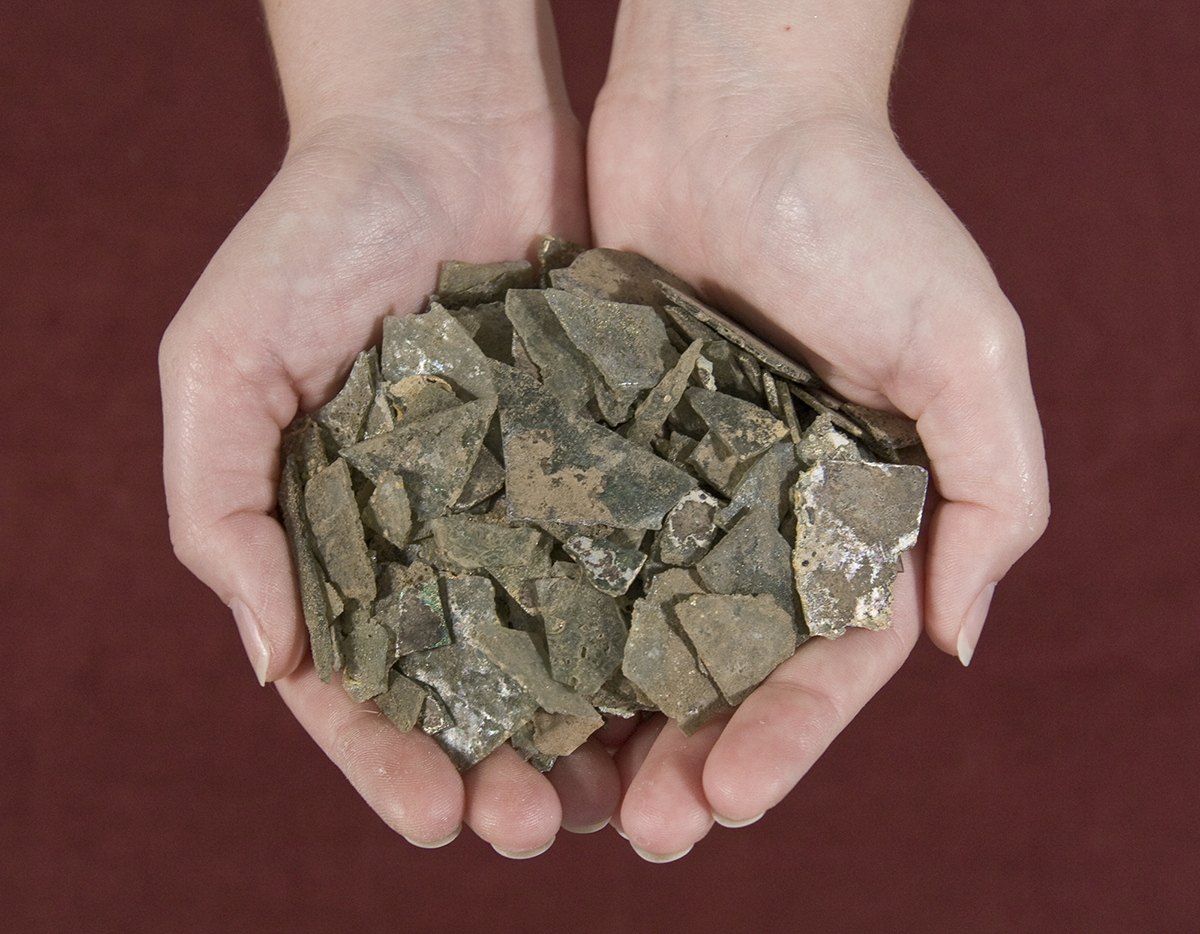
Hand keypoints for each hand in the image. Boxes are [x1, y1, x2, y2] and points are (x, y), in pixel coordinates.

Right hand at [160, 0, 618, 854]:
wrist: (442, 127)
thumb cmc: (310, 235)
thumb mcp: (220, 365)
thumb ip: (218, 511)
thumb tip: (273, 660)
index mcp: (342, 539)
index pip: (361, 684)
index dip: (390, 761)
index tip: (438, 817)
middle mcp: (442, 537)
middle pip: (474, 690)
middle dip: (503, 771)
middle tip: (538, 828)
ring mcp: (531, 503)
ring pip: (567, 649)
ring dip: (591, 732)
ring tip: (625, 797)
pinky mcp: (609, 457)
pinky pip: (636, 558)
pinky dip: (655, 628)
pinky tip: (685, 686)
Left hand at [586, 0, 1048, 858]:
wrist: (730, 109)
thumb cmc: (865, 214)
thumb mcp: (968, 351)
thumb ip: (992, 496)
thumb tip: (959, 642)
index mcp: (853, 513)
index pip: (827, 660)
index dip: (786, 739)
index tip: (730, 798)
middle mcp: (760, 513)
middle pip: (723, 667)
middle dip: (689, 755)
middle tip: (638, 829)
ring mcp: (672, 484)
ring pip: (634, 626)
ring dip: (605, 715)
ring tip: (561, 791)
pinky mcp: (593, 442)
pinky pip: (565, 543)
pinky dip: (541, 614)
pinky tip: (502, 678)